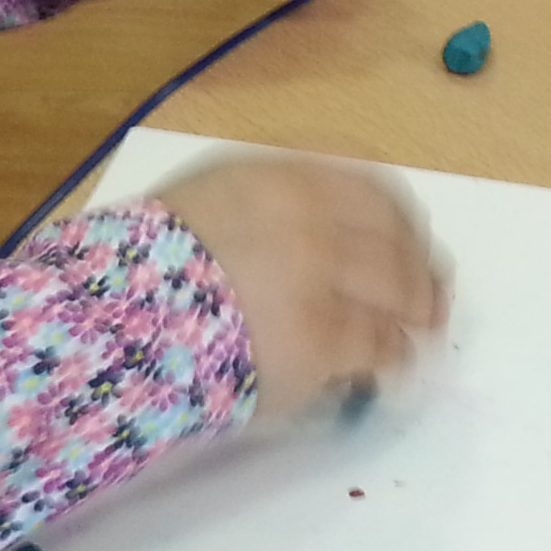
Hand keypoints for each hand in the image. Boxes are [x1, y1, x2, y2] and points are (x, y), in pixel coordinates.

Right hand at [154, 155, 447, 413]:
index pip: (376, 194)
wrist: (122, 320)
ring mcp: (325, 285)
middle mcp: (317, 225)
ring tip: (413, 337)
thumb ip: (272, 198)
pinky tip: (387, 368)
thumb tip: (323, 222)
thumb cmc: (152, 260)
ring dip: (412, 318)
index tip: (413, 243)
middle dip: (420, 274)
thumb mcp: (209, 197)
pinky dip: (391, 358)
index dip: (403, 223)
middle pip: (398, 245)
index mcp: (289, 182)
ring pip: (399, 298)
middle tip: (428, 299)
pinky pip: (379, 350)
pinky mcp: (324, 345)